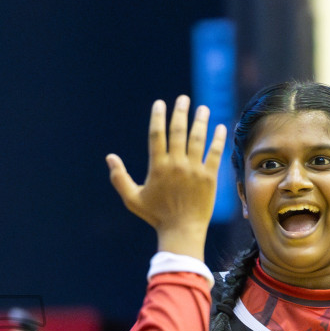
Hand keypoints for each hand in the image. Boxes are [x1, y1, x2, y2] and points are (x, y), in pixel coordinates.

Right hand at [106, 95, 225, 258]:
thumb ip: (119, 177)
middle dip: (180, 112)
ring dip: (201, 121)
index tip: (160, 104)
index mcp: (157, 167)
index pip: (156, 135)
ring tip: (203, 109)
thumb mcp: (132, 199)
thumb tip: (109, 157)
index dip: (158, 117)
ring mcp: (194, 170)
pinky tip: (220, 127)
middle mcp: (176, 165)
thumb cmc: (156, 216)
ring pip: (198, 138)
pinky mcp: (209, 177)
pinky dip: (218, 138)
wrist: (181, 231)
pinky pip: (215, 153)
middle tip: (183, 99)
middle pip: (178, 131)